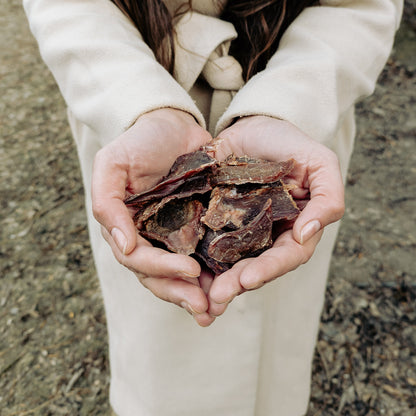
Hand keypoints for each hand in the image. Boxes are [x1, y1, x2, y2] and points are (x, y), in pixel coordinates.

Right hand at [92, 108, 214, 325]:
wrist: (171, 125)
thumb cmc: (139, 142)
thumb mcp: (112, 164)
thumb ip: (107, 202)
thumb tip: (123, 245)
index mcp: (127, 228)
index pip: (138, 259)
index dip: (161, 268)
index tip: (189, 269)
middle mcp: (150, 238)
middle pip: (160, 276)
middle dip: (181, 293)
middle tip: (205, 309)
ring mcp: (174, 235)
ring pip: (182, 274)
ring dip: (198, 293)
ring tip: (218, 309)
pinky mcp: (199, 227)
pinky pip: (206, 254)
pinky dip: (216, 272)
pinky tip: (232, 284)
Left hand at [207, 116, 344, 316]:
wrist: (253, 126)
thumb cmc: (290, 143)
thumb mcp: (320, 163)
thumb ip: (328, 198)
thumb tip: (308, 234)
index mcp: (294, 228)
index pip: (287, 255)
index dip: (270, 270)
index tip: (248, 279)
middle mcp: (267, 236)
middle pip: (256, 266)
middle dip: (238, 283)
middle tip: (218, 297)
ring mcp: (240, 231)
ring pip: (230, 262)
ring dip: (216, 281)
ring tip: (200, 295)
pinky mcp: (215, 220)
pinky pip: (206, 242)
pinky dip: (197, 259)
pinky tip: (182, 270)